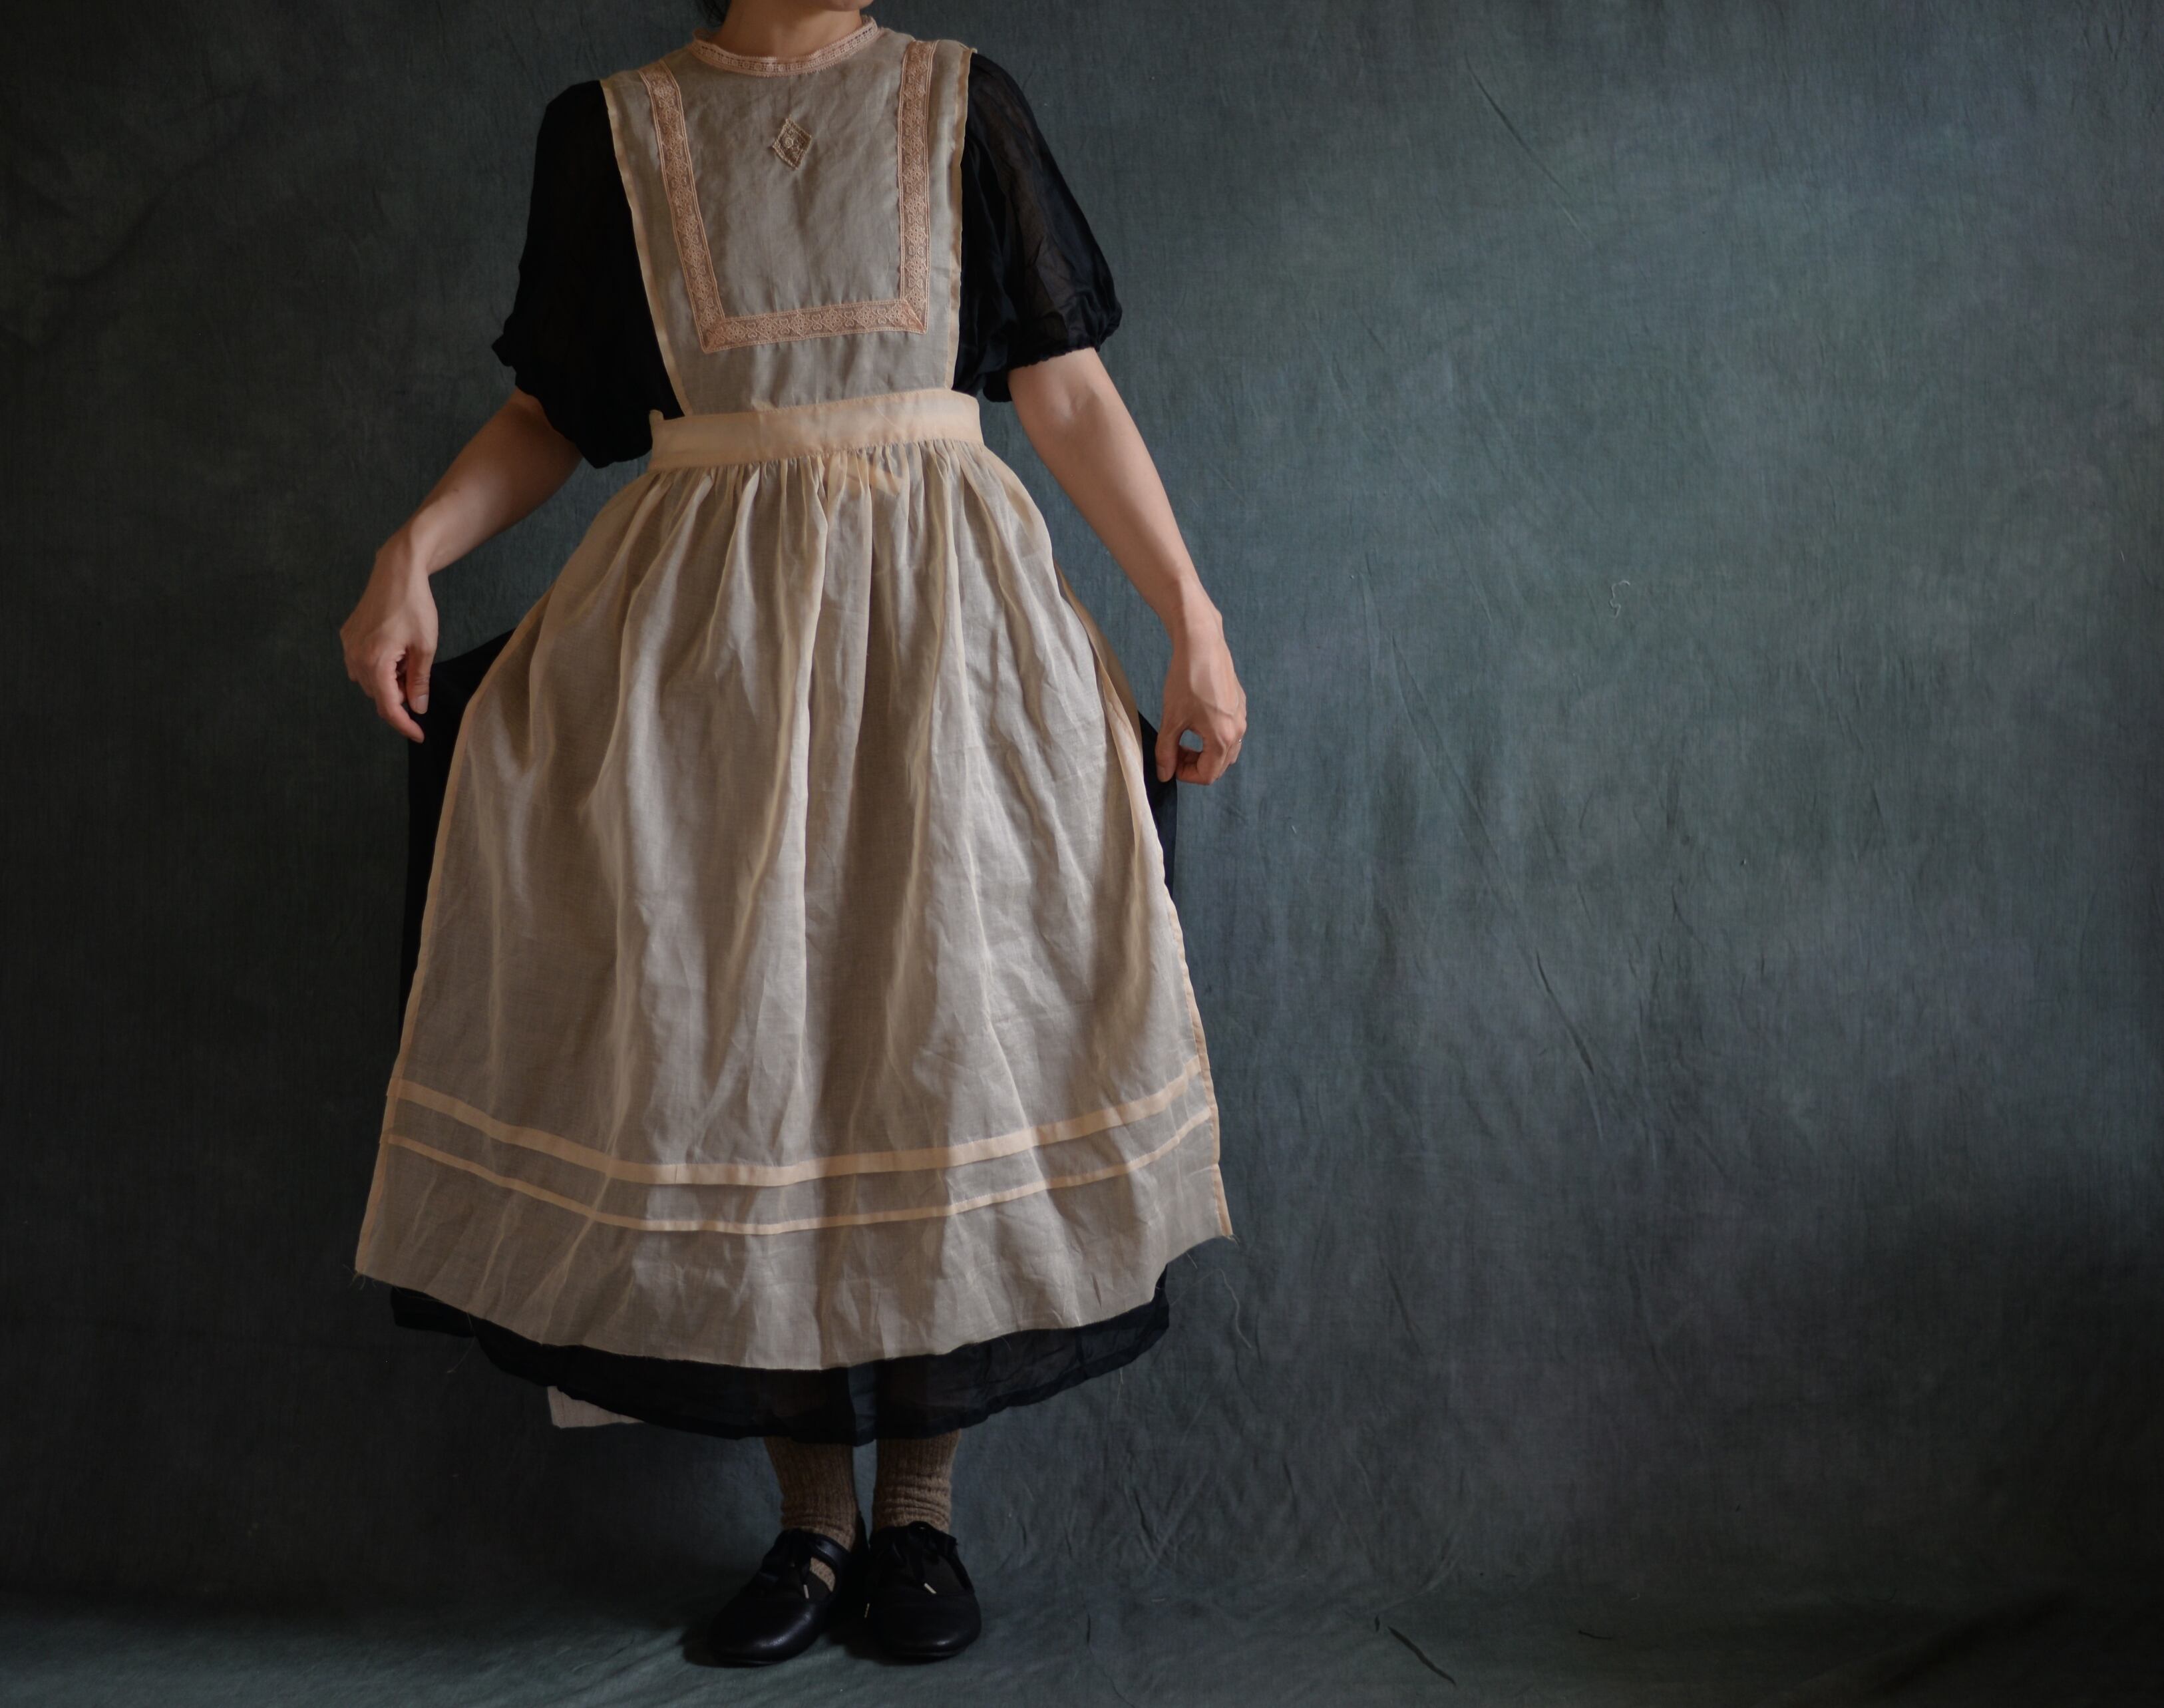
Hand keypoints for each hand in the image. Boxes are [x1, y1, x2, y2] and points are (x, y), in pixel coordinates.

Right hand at [339, 540, 438, 742]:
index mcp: (375, 662)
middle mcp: (354, 657)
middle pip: (378, 695)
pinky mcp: (347, 636)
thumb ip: (419, 681)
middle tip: (418, 678)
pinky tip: (395, 651)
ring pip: (369, 681)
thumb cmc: (415, 606)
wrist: (396, 572)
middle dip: (399, 696)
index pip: (388, 706)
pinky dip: (379, 667)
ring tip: (408, 659)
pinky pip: (361, 664)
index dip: (404, 724)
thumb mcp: (425, 646)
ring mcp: (348, 646)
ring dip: (389, 681)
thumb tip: (417, 708)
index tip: (419, 735)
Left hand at [1156, 612, 1245, 784]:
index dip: (1185, 774)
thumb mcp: (1171, 718)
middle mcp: (1238, 731)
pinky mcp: (1239, 705)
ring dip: (1204, 751)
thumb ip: (1166, 751)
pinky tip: (1195, 720)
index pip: (1207, 775)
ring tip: (1183, 736)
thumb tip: (1164, 774)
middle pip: (1218, 765)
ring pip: (1225, 750)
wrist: (1202, 644)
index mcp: (1223, 738)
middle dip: (1195, 764)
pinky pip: (1230, 732)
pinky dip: (1213, 736)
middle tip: (1174, 750)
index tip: (1169, 761)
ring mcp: (1241, 717)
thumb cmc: (1187, 679)